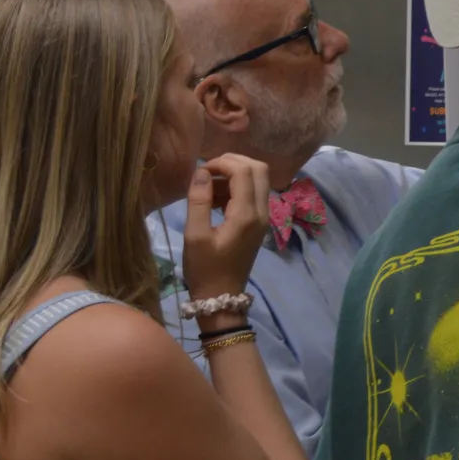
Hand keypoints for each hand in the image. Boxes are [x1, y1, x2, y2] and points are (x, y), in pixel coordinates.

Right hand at [181, 154, 270, 302]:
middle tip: (207, 171)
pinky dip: (236, 188)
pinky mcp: (259, 223)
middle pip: (258, 170)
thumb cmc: (205, 269)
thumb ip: (198, 201)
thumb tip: (201, 172)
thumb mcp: (195, 235)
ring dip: (234, 175)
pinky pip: (253, 194)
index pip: (244, 171)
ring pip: (258, 180)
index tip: (200, 170)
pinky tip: (214, 199)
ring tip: (206, 188)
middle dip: (233, 163)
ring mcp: (264, 218)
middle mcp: (262, 212)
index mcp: (247, 215)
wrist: (221, 296)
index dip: (222, 162)